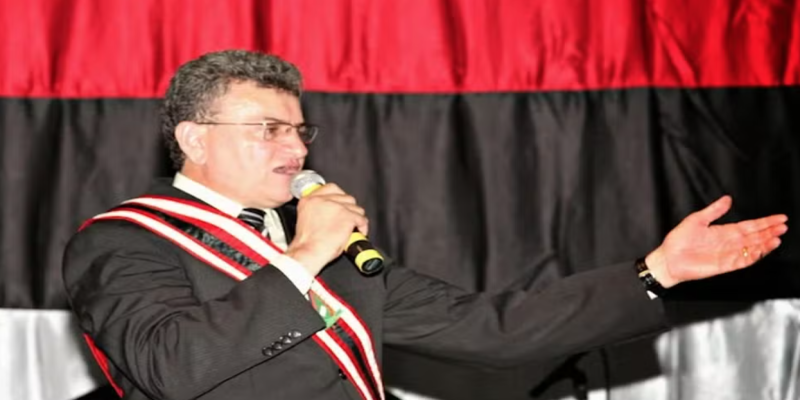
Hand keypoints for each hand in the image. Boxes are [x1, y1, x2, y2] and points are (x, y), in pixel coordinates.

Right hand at [285, 183, 368, 275]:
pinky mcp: (347, 216)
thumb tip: (331, 211)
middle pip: (346, 197)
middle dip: (349, 208)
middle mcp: (323, 200)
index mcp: (310, 200)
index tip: (341, 204)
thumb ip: (317, 209)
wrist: (308, 252)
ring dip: (356, 217)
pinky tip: (359, 232)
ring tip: (354, 227)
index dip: (339, 197)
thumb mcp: (305, 218)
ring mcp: (337, 207)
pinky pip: (362, 219)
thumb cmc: (306, 242)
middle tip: (348, 218)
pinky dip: (362, 226)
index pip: (331, 188)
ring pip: (356, 208)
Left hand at [646, 195, 787, 287]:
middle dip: (770, 231)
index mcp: (724, 231)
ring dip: (765, 243)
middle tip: (783, 226)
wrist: (668, 259)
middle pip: (755, 236)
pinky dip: (754, 255)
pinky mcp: (725, 265)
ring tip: (778, 237)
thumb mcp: (696, 219)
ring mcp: (728, 254)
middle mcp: (729, 243)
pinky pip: (743, 260)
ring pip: (752, 248)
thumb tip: (727, 199)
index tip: (779, 218)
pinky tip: (763, 249)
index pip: (749, 226)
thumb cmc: (678, 241)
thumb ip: (714, 210)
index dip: (764, 222)